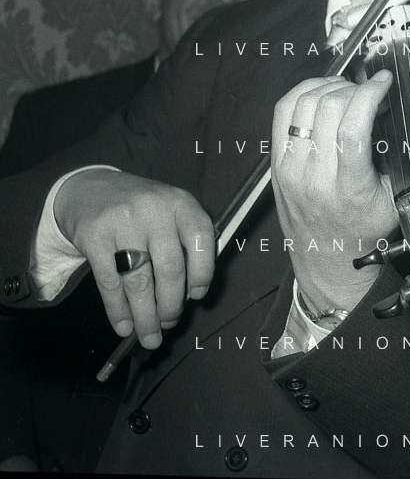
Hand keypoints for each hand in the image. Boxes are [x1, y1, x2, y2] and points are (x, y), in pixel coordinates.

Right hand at [54, 169, 213, 348]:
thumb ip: (184, 241)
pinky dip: (118, 311)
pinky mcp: (95, 238)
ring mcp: (124, 223)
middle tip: (170, 323)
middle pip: (170, 267)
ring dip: (146, 316)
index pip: (202, 238)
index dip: (203, 271)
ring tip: (150, 335)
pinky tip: (124, 326)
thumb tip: (190, 294)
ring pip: (139, 281)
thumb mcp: (170, 210)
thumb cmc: (142, 209)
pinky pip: (110, 283)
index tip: (198, 296)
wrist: (91, 189)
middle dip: (171, 304)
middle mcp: (155, 210)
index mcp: (181, 203)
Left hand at [271, 74, 406, 313]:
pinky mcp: (276, 162)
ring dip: (330, 87)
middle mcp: (315, 176)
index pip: (353, 128)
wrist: (324, 258)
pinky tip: (322, 94)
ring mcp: (291, 167)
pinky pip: (283, 112)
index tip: (384, 82)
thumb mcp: (396, 205)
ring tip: (348, 91)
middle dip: (355, 88)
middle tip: (370, 91)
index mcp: (348, 187)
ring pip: (305, 104)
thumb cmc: (360, 230)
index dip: (370, 95)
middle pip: (330, 108)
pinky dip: (303, 93)